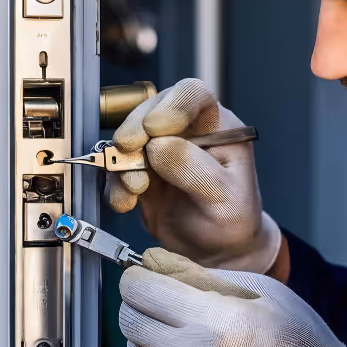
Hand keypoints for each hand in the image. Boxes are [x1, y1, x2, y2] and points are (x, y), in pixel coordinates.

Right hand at [106, 77, 280, 272]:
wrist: (215, 251)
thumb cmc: (232, 218)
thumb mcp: (224, 198)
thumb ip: (195, 170)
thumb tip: (159, 145)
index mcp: (215, 126)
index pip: (194, 95)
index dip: (173, 104)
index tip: (157, 127)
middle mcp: (184, 131)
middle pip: (151, 110)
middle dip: (135, 130)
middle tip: (130, 150)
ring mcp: (158, 151)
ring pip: (128, 137)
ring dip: (123, 161)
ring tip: (135, 187)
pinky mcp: (139, 172)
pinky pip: (117, 169)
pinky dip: (115, 184)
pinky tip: (126, 202)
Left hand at [119, 249, 346, 346]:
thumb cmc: (295, 342)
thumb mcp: (258, 289)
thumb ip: (196, 274)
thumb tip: (150, 262)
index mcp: (218, 322)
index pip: (139, 290)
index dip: (139, 278)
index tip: (146, 277)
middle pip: (129, 321)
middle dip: (141, 305)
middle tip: (164, 304)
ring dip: (152, 339)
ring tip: (188, 339)